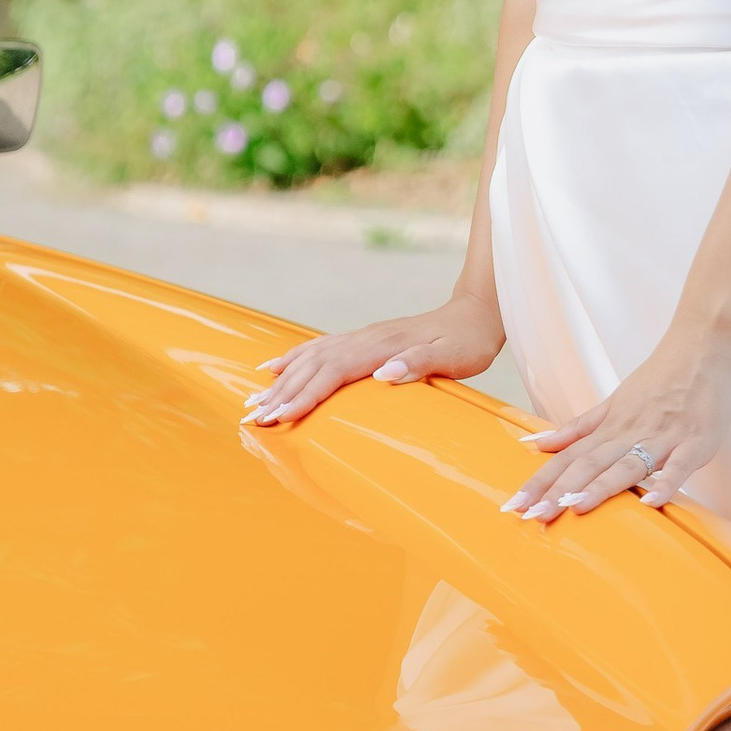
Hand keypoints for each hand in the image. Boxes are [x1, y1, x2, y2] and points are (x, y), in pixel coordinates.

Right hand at [245, 298, 503, 427]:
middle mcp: (367, 338)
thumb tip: (384, 373)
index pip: (334, 371)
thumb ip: (419, 362)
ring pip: (312, 356)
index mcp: (383, 346)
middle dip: (282, 392)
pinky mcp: (365, 340)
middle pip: (314, 365)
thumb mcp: (454, 356)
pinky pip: (321, 348)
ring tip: (254, 400)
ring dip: (282, 379)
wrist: (477, 312)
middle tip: (253, 418)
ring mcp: (363, 337)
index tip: (280, 416)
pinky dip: (294, 359)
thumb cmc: (467, 340)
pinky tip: (276, 368)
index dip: (306, 394)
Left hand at [507, 335, 730, 522]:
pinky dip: (666, 482)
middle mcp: (631, 432)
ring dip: (601, 487)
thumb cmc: (662, 375)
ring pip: (627, 465)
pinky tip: (651, 502)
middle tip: (533, 516)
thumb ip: (579, 428)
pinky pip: (679, 465)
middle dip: (559, 491)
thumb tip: (538, 443)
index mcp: (611, 425)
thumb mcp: (615, 401)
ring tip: (575, 507)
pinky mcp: (696, 441)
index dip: (541, 481)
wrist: (705, 343)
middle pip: (589, 464)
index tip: (516, 505)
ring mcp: (663, 437)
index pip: (568, 457)